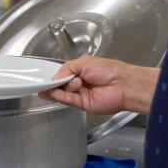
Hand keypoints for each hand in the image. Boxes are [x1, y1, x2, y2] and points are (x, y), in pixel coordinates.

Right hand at [38, 56, 157, 114]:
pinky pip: (68, 100)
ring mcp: (81, 94)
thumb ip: (67, 69)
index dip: (54, 76)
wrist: (123, 84)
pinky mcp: (83, 104)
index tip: (44, 77)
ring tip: (54, 85)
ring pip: (62, 93)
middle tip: (47, 83)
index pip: (62, 75)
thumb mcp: (84, 62)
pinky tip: (52, 92)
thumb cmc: (109, 70)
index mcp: (80, 71)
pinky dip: (59, 96)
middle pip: (60, 85)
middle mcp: (80, 84)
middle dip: (54, 83)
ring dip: (57, 89)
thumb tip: (55, 77)